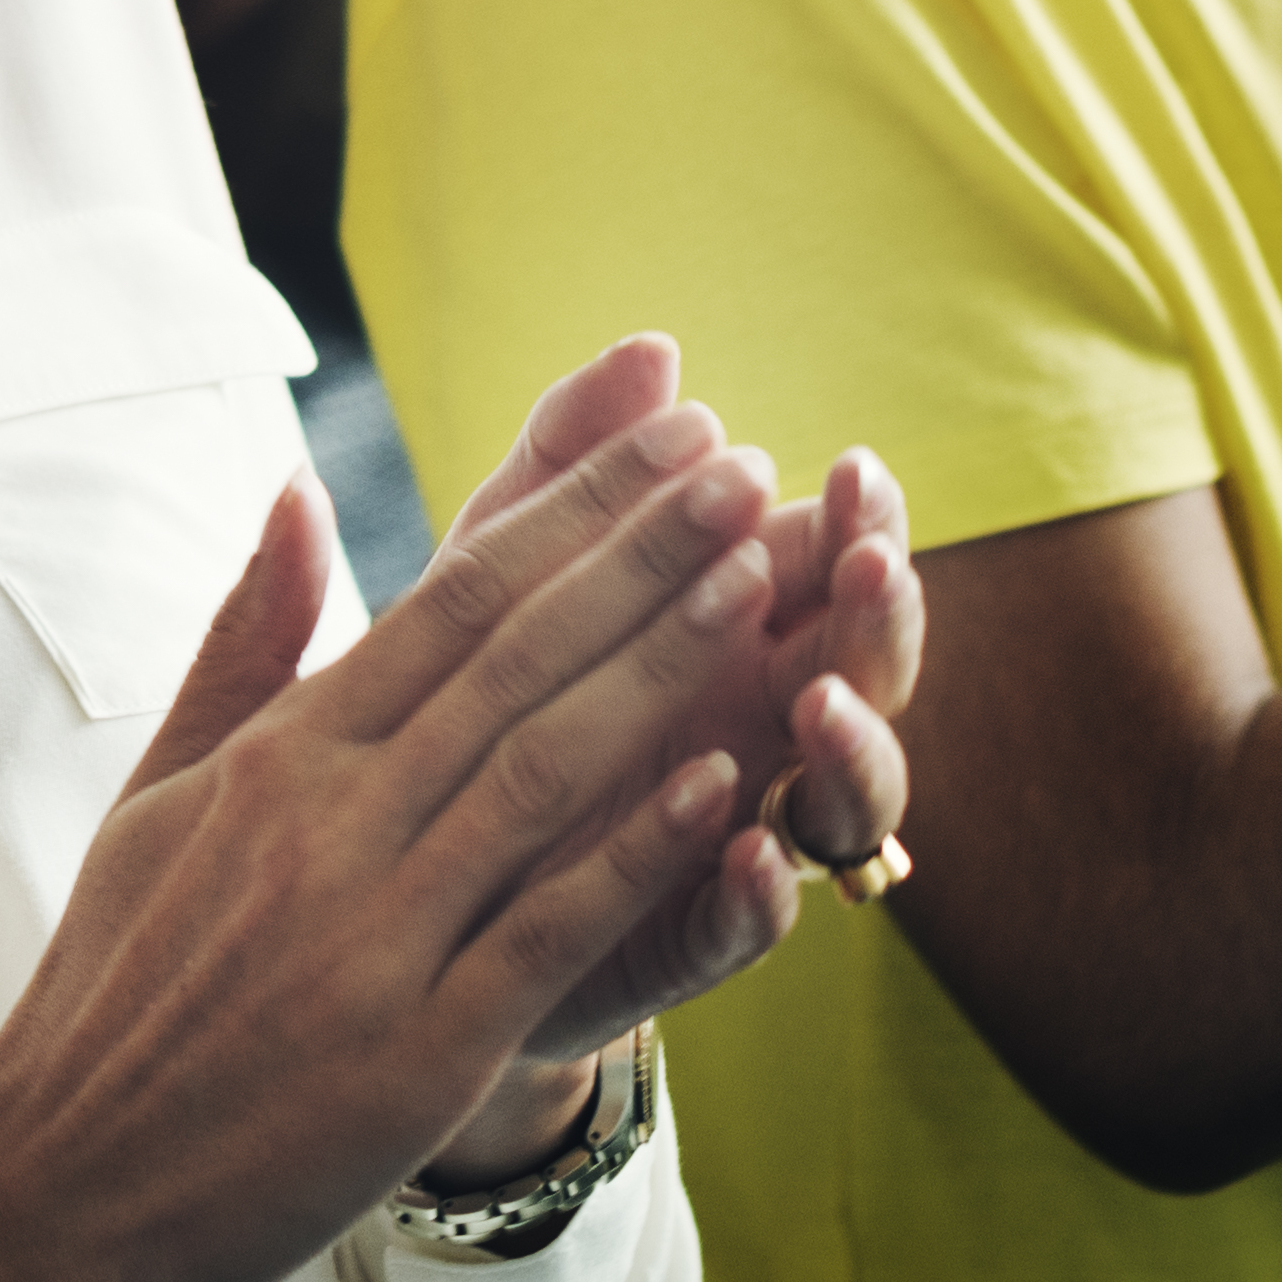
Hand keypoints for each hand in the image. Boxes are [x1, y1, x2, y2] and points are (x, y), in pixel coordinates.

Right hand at [0, 358, 793, 1281]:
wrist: (60, 1177)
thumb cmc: (114, 988)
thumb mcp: (159, 795)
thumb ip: (243, 648)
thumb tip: (295, 498)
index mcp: (273, 756)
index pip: (446, 598)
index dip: (570, 516)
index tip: (666, 444)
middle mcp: (326, 820)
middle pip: (511, 656)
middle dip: (641, 553)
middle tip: (744, 465)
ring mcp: (374, 928)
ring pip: (542, 766)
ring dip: (661, 665)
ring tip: (760, 576)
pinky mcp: (417, 1044)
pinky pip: (543, 924)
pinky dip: (632, 850)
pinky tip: (719, 782)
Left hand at [425, 341, 921, 1089]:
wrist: (402, 872)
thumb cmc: (469, 692)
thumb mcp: (499, 560)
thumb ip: (571, 460)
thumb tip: (653, 347)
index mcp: (728, 638)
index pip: (826, 570)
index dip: (855, 522)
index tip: (855, 463)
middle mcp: (755, 734)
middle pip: (862, 672)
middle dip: (878, 616)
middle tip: (871, 560)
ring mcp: (734, 833)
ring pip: (838, 800)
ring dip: (849, 749)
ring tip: (821, 700)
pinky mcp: (679, 934)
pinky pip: (744, 922)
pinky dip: (760, 889)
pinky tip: (753, 848)